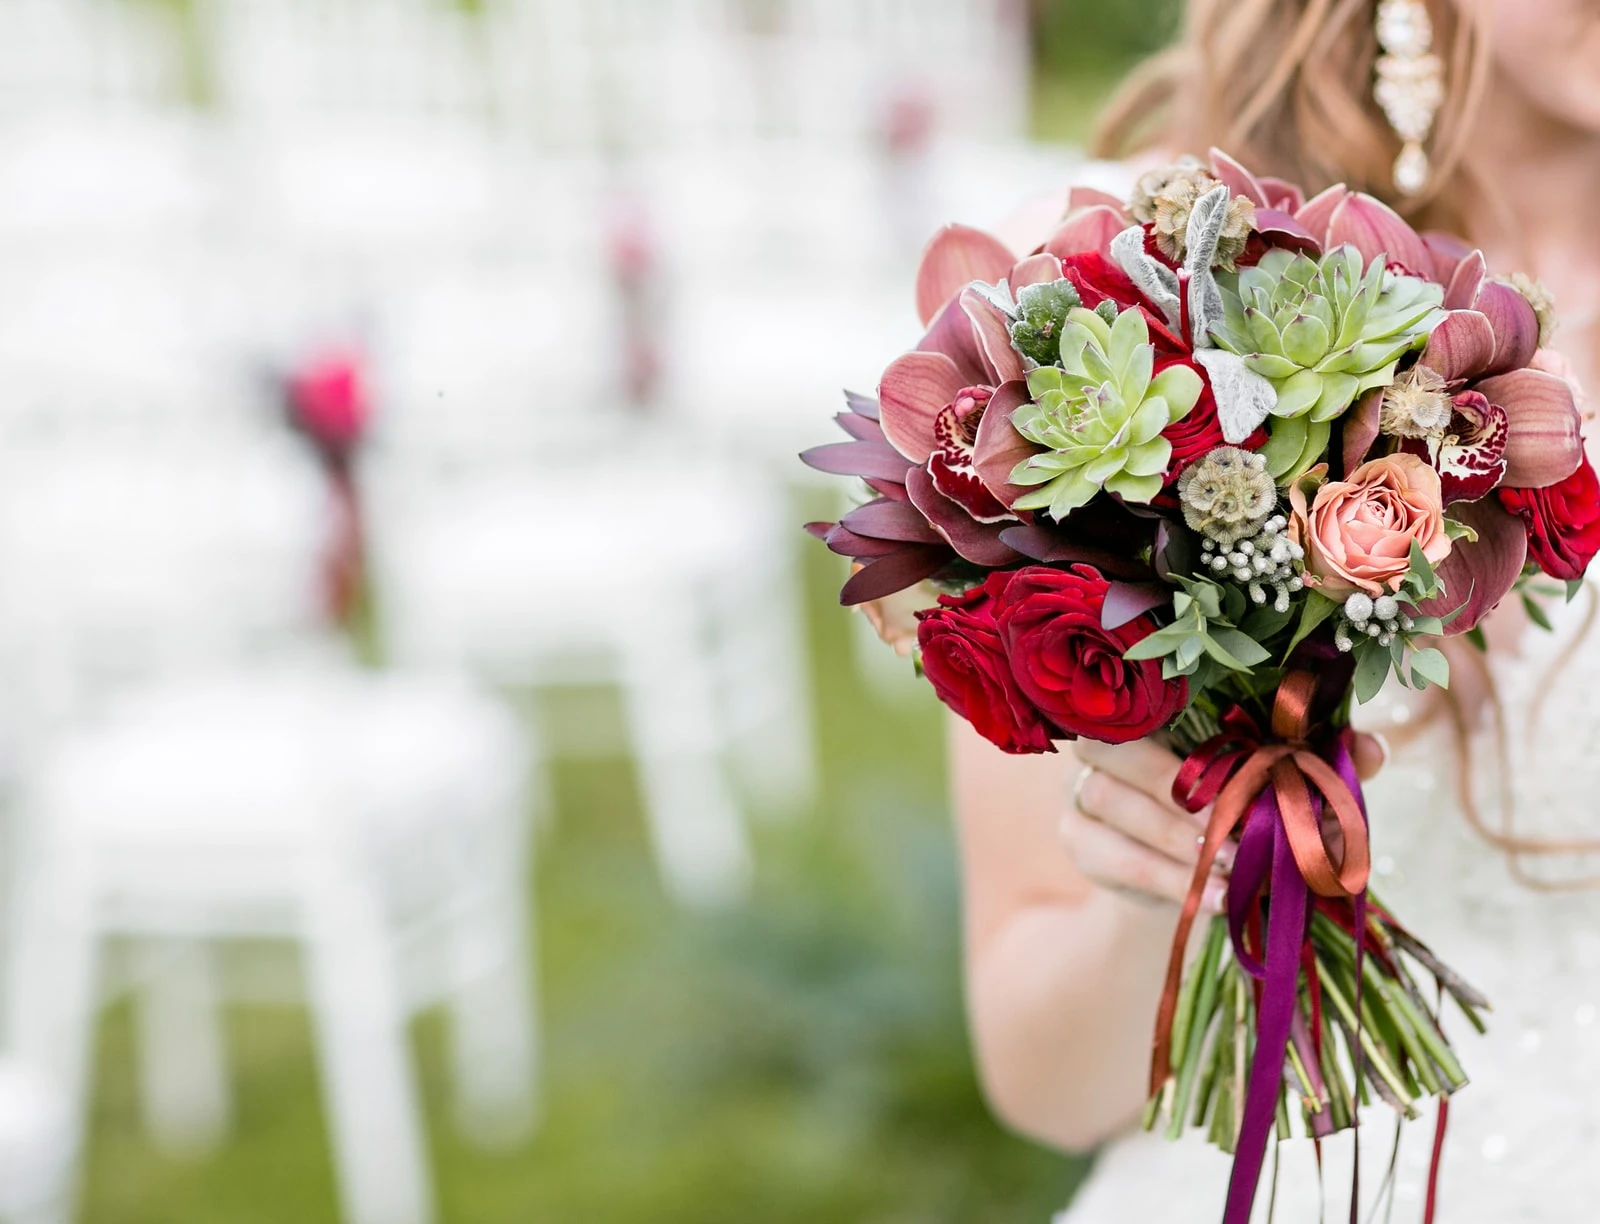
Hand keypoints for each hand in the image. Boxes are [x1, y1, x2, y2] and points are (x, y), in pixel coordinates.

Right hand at [1061, 734, 1386, 911]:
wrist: (1193, 875)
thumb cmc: (1242, 809)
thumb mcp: (1283, 784)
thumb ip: (1318, 762)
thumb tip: (1367, 747)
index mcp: (1153, 707)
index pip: (1151, 696)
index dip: (1187, 720)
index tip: (1244, 753)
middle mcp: (1104, 740)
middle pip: (1113, 746)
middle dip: (1175, 787)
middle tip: (1233, 825)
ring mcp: (1081, 789)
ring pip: (1107, 800)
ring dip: (1172, 838)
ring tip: (1232, 866)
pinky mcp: (1076, 839)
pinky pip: (1108, 853)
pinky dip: (1162, 877)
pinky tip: (1212, 896)